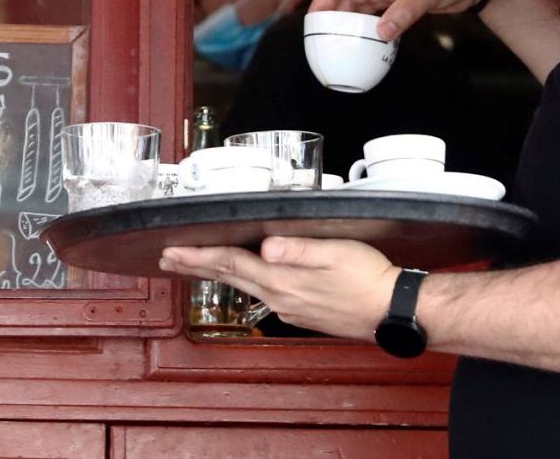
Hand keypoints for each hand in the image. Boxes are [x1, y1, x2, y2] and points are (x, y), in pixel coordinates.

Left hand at [160, 237, 400, 340]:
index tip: (172, 251)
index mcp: (283, 279)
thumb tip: (267, 246)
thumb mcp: (336, 254)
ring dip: (215, 274)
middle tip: (168, 259)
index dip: (199, 255)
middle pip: (229, 277)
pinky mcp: (299, 312)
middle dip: (196, 266)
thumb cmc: (368, 278)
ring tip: (194, 266)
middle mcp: (279, 297)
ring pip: (243, 287)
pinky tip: (243, 278)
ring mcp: (288, 307)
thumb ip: (299, 249)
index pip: (230, 263)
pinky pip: (261, 294)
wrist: (392, 312)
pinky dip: (242, 282)